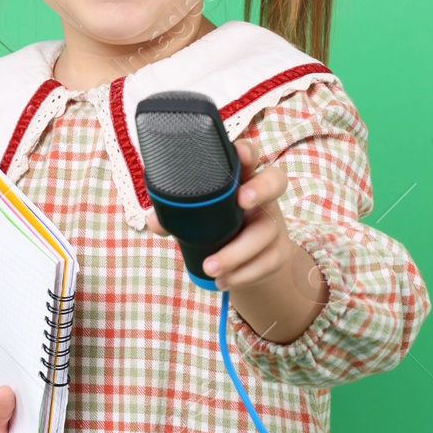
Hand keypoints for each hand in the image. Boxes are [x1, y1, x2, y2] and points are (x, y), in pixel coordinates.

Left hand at [146, 139, 299, 292]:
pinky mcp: (277, 251)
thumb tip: (155, 221)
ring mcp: (273, 223)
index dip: (247, 151)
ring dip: (237, 252)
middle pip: (275, 181)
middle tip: (241, 203)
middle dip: (261, 189)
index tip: (240, 155)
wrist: (243, 262)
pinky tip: (224, 281)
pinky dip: (243, 274)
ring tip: (211, 268)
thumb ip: (175, 215)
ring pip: (265, 231)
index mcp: (240, 179)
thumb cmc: (216, 226)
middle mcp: (262, 196)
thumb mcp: (197, 218)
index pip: (249, 155)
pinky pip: (266, 262)